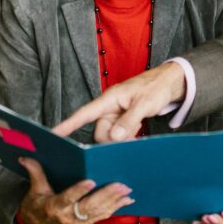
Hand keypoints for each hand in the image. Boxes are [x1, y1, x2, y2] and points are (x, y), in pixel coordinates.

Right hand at [16, 157, 133, 223]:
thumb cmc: (37, 203)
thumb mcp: (34, 189)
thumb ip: (35, 172)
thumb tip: (25, 156)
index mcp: (54, 206)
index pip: (68, 198)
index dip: (79, 190)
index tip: (91, 181)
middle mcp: (68, 216)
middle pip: (89, 206)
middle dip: (106, 195)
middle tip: (121, 184)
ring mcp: (78, 222)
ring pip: (99, 212)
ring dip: (115, 201)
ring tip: (127, 190)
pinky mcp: (86, 223)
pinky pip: (103, 216)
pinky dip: (116, 208)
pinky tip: (128, 200)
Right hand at [52, 62, 186, 141]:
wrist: (169, 83)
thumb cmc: (156, 87)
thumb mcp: (144, 103)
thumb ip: (129, 120)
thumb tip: (114, 138)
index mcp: (109, 99)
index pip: (84, 114)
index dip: (68, 125)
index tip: (53, 134)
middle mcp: (109, 108)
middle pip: (100, 132)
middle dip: (112, 140)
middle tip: (132, 136)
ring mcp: (116, 114)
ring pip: (110, 136)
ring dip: (122, 139)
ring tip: (138, 129)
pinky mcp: (124, 119)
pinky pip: (119, 134)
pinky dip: (127, 137)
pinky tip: (138, 131)